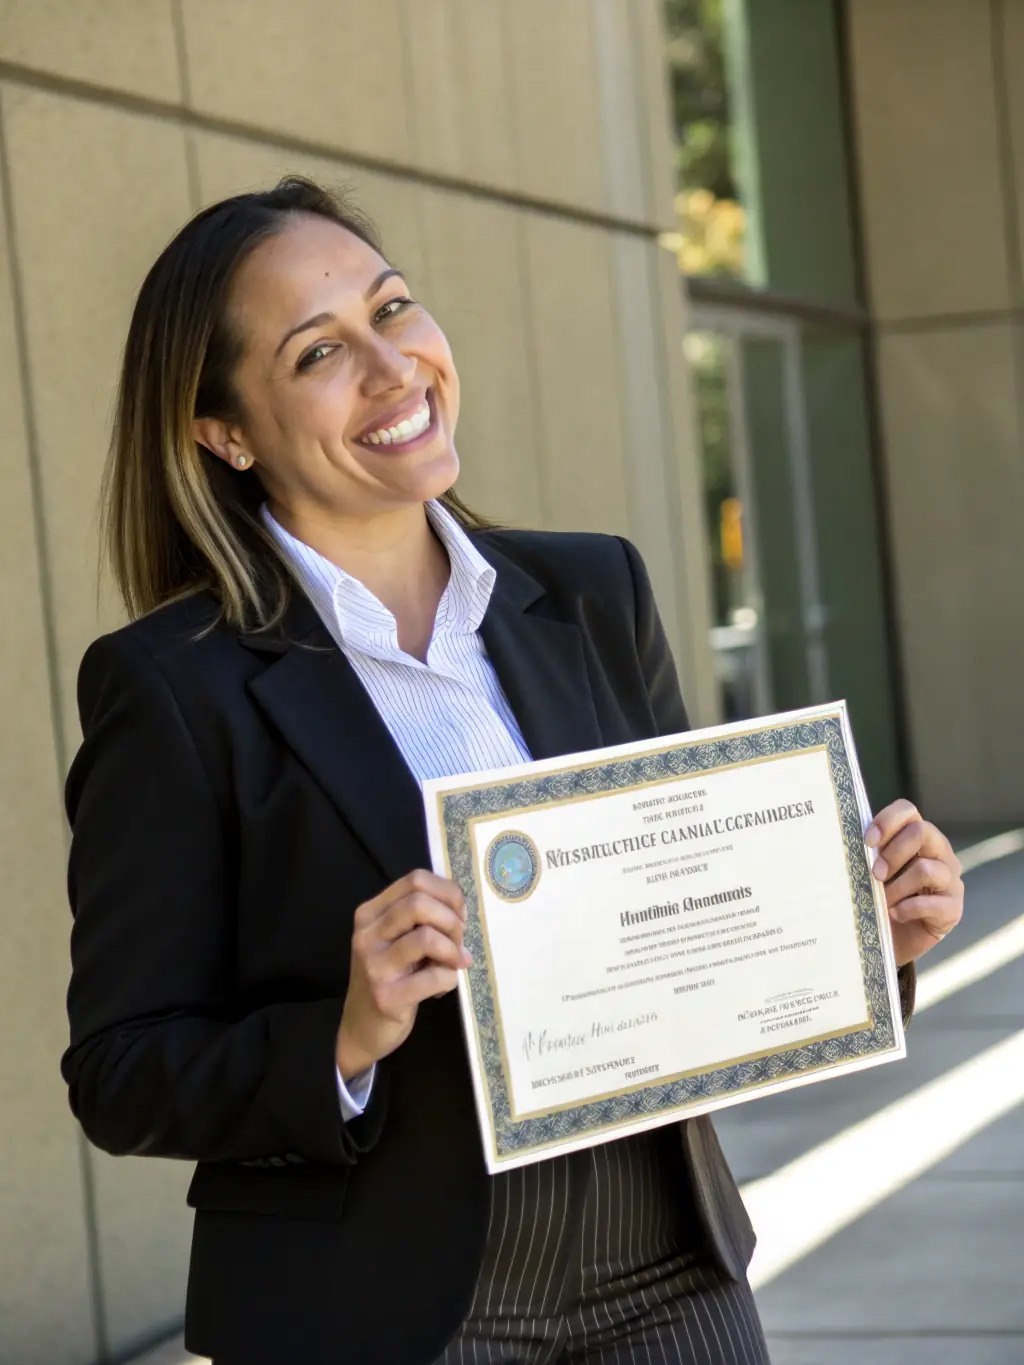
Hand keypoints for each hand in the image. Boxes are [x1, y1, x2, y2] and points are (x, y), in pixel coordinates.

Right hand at [336, 869, 470, 1079]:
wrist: (361, 1027)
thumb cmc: (388, 976)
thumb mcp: (395, 939)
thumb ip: (420, 918)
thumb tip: (460, 909)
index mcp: (370, 913)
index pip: (415, 880)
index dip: (448, 892)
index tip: (459, 914)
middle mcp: (367, 934)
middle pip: (420, 903)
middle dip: (451, 920)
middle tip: (458, 940)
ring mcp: (375, 966)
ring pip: (428, 937)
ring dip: (452, 949)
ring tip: (454, 962)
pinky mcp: (387, 996)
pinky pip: (435, 976)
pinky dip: (450, 978)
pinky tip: (443, 986)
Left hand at [866, 800, 963, 966]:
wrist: (894, 941)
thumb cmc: (880, 898)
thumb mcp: (872, 872)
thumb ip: (868, 854)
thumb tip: (843, 840)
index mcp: (918, 837)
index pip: (908, 811)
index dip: (887, 820)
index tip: (867, 842)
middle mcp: (940, 853)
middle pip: (922, 832)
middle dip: (893, 853)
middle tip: (875, 874)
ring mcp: (951, 880)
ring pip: (926, 869)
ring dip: (897, 887)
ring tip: (882, 900)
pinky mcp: (954, 908)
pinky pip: (932, 903)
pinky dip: (908, 909)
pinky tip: (894, 914)